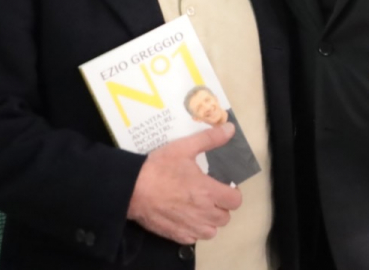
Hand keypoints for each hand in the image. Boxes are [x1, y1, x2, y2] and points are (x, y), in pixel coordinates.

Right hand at [127, 124, 242, 244]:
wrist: (132, 189)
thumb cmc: (159, 167)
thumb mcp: (185, 147)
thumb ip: (210, 139)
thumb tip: (231, 129)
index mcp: (208, 191)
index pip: (235, 201)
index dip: (232, 193)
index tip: (224, 187)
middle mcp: (203, 213)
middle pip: (225, 217)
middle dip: (221, 207)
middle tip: (210, 196)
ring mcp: (190, 227)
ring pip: (212, 231)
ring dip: (209, 221)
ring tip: (199, 209)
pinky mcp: (176, 236)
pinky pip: (194, 239)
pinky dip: (194, 231)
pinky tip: (185, 218)